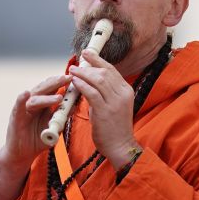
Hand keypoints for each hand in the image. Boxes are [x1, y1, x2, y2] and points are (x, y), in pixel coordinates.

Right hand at [0, 73, 71, 178]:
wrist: (22, 154)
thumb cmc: (37, 140)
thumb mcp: (53, 128)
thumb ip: (61, 118)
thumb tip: (73, 107)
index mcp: (42, 104)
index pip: (52, 89)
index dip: (61, 82)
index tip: (73, 78)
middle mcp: (32, 103)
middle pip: (44, 89)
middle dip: (56, 83)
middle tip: (67, 78)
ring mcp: (23, 109)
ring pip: (35, 99)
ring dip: (46, 97)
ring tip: (58, 98)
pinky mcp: (15, 118)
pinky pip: (18, 107)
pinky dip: (21, 100)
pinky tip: (25, 94)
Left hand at [68, 49, 138, 165]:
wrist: (120, 146)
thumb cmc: (114, 128)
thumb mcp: (113, 106)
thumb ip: (104, 93)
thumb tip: (89, 81)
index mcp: (126, 90)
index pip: (111, 69)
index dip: (98, 60)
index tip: (87, 53)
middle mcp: (123, 94)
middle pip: (105, 72)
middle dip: (89, 64)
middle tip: (77, 62)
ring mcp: (115, 102)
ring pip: (98, 80)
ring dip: (83, 73)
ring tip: (72, 71)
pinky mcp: (105, 111)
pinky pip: (92, 93)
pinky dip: (82, 85)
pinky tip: (74, 82)